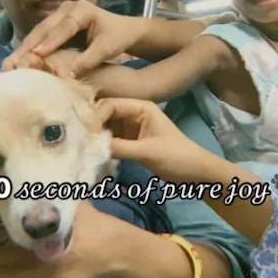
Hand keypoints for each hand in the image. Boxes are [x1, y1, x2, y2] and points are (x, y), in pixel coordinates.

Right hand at [3, 0, 138, 77]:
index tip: (38, 54)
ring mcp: (60, 15)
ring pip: (39, 32)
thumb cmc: (118, 37)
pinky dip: (31, 49)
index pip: (64, 27)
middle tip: (15, 61)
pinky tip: (20, 61)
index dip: (50, 41)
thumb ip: (89, 59)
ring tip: (12, 63)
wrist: (123, 30)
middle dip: (30, 45)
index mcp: (82, 9)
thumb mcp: (108, 48)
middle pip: (45, 27)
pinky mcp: (56, 25)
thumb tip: (69, 74)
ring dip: (26, 48)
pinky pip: (41, 37)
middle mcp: (67, 8)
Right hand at [95, 97, 209, 180]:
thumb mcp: (147, 152)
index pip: (110, 105)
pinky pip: (111, 139)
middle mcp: (134, 113)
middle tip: (82, 142)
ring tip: (85, 148)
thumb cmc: (176, 157)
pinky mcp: (130, 141)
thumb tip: (91, 146)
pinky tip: (95, 154)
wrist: (195, 173)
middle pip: (105, 113)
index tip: (89, 136)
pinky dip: (103, 145)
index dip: (96, 118)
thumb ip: (119, 147)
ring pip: (106, 127)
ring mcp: (131, 127)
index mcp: (141, 107)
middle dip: (93, 126)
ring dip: (96, 136)